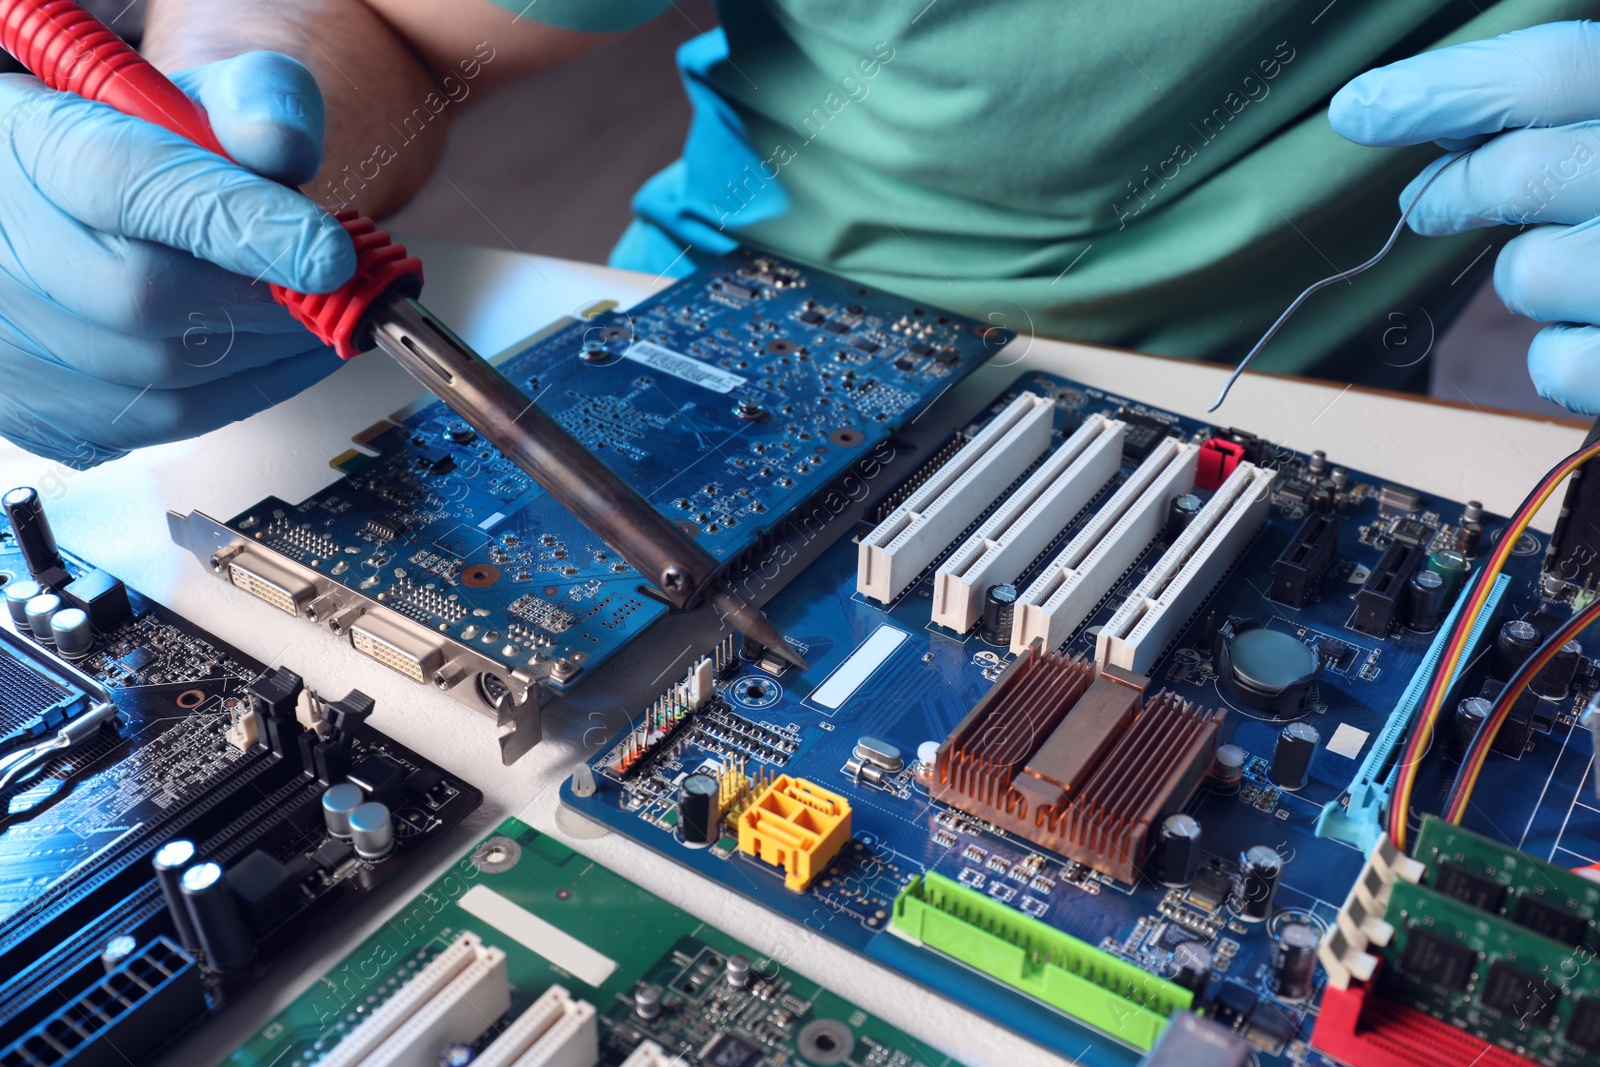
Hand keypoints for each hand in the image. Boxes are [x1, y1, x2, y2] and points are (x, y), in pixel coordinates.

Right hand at [0, 50, 354, 467]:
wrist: (41, 211)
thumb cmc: (127, 151)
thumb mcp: (187, 98)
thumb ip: (250, 100)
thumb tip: (284, 147)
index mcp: (37, 147)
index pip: (136, 186)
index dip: (244, 225)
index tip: (333, 254)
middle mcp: (4, 251)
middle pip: (151, 296)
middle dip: (270, 300)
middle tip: (336, 289)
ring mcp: (13, 343)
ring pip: (164, 373)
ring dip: (266, 351)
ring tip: (309, 315)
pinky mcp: (39, 412)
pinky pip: (164, 421)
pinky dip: (240, 389)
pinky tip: (274, 353)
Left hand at [1329, 21, 1599, 413]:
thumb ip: (1584, 115)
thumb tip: (1457, 126)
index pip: (1559, 70)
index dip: (1449, 87)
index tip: (1361, 108)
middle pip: (1528, 171)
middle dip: (1458, 188)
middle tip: (1427, 200)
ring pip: (1532, 274)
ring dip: (1537, 279)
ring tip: (1594, 274)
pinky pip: (1556, 361)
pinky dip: (1563, 357)